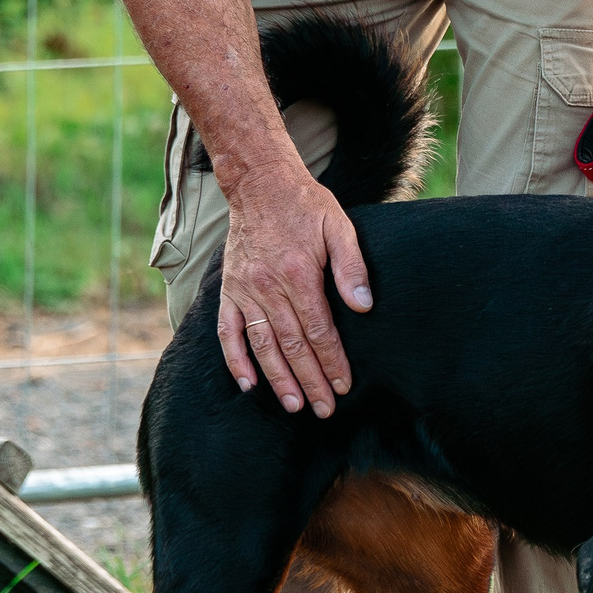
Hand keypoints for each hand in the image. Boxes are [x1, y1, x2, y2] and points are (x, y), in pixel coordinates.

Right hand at [217, 168, 372, 414]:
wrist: (260, 184)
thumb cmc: (305, 206)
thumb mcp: (338, 225)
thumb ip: (352, 266)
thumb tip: (363, 305)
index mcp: (298, 274)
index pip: (319, 330)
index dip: (332, 361)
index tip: (343, 385)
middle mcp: (268, 287)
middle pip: (292, 345)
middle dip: (310, 380)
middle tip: (324, 409)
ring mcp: (245, 290)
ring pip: (262, 345)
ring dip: (277, 379)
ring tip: (293, 405)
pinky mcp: (229, 289)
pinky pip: (228, 332)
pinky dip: (236, 360)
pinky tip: (249, 384)